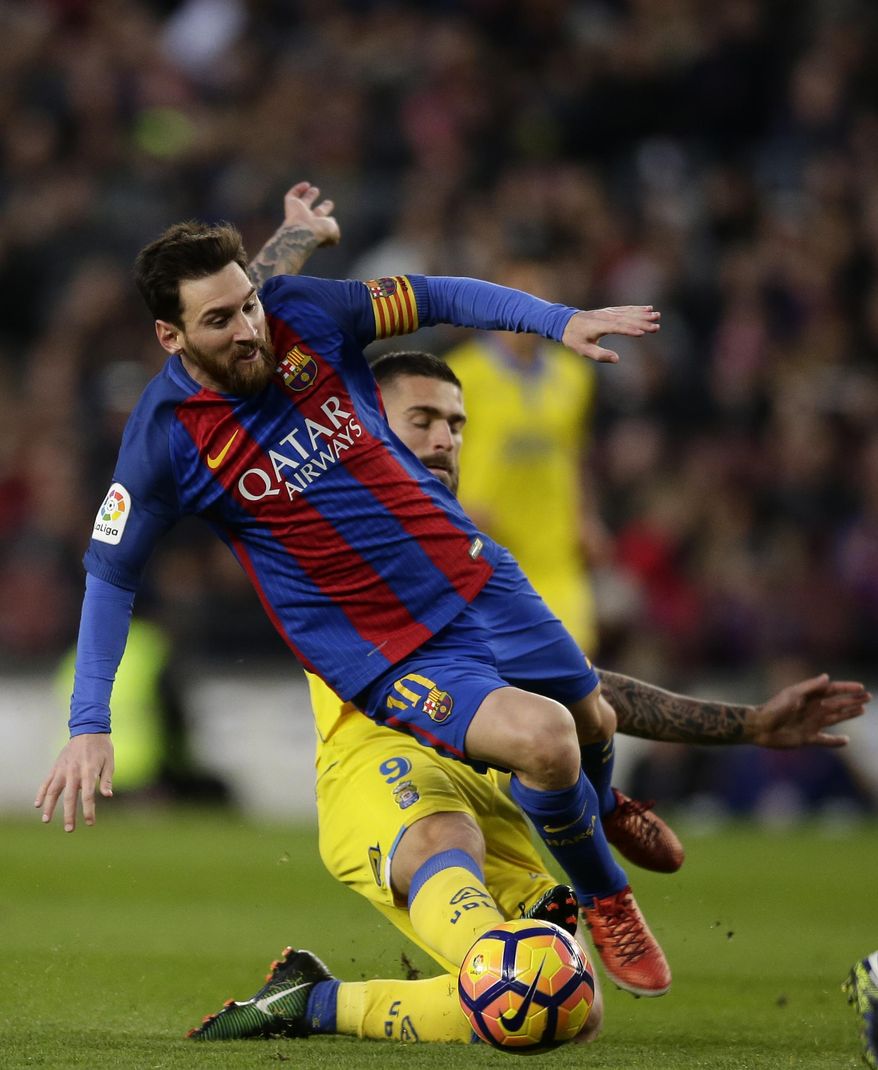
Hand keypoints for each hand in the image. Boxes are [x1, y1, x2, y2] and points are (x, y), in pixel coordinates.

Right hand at [34, 733, 114, 831]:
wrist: (88, 729)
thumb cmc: (102, 747)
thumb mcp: (110, 762)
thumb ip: (106, 779)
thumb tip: (108, 796)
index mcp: (89, 771)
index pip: (88, 795)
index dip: (88, 810)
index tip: (90, 823)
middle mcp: (74, 772)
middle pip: (70, 797)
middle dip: (69, 815)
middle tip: (69, 830)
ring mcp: (62, 769)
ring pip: (53, 791)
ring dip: (49, 807)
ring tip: (46, 821)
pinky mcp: (56, 767)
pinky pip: (46, 782)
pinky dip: (41, 793)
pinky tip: (38, 805)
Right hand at [281, 181, 339, 247]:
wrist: (303, 231)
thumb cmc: (319, 231)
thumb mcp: (333, 231)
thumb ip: (335, 226)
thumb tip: (332, 220)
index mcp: (318, 228)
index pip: (323, 223)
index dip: (328, 220)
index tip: (332, 217)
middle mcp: (308, 221)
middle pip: (314, 214)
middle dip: (322, 208)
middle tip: (329, 203)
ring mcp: (299, 213)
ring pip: (303, 203)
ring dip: (309, 196)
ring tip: (315, 190)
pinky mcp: (290, 204)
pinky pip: (292, 195)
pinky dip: (298, 189)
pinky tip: (306, 184)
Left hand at [561, 306, 659, 362]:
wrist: (565, 322)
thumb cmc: (574, 339)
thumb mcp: (583, 351)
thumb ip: (600, 355)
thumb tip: (616, 359)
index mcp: (598, 326)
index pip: (617, 328)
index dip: (629, 330)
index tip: (643, 332)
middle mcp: (605, 317)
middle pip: (626, 319)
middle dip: (642, 322)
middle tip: (657, 326)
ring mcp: (608, 312)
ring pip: (628, 312)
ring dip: (643, 314)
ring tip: (657, 315)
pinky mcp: (609, 311)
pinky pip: (625, 309)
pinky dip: (637, 309)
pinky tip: (648, 308)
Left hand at [749, 674, 870, 747]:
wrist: (759, 727)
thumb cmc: (774, 708)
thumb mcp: (792, 694)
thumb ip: (810, 687)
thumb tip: (827, 677)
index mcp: (809, 697)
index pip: (832, 690)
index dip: (846, 688)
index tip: (860, 687)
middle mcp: (812, 709)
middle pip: (837, 703)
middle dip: (852, 700)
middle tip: (868, 697)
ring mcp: (811, 724)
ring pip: (835, 718)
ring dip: (848, 714)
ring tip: (862, 710)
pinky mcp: (807, 738)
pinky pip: (825, 740)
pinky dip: (835, 741)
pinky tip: (846, 740)